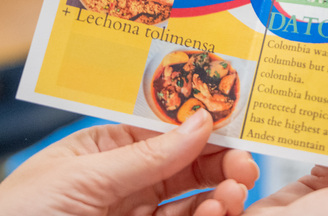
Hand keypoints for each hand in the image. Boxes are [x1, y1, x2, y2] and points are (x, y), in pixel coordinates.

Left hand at [0, 111, 258, 215]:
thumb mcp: (82, 177)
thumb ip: (145, 155)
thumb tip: (199, 121)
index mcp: (105, 151)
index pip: (165, 131)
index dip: (203, 127)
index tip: (236, 128)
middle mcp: (124, 182)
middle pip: (187, 166)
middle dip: (220, 163)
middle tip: (244, 167)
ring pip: (191, 201)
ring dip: (218, 194)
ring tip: (231, 194)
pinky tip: (214, 212)